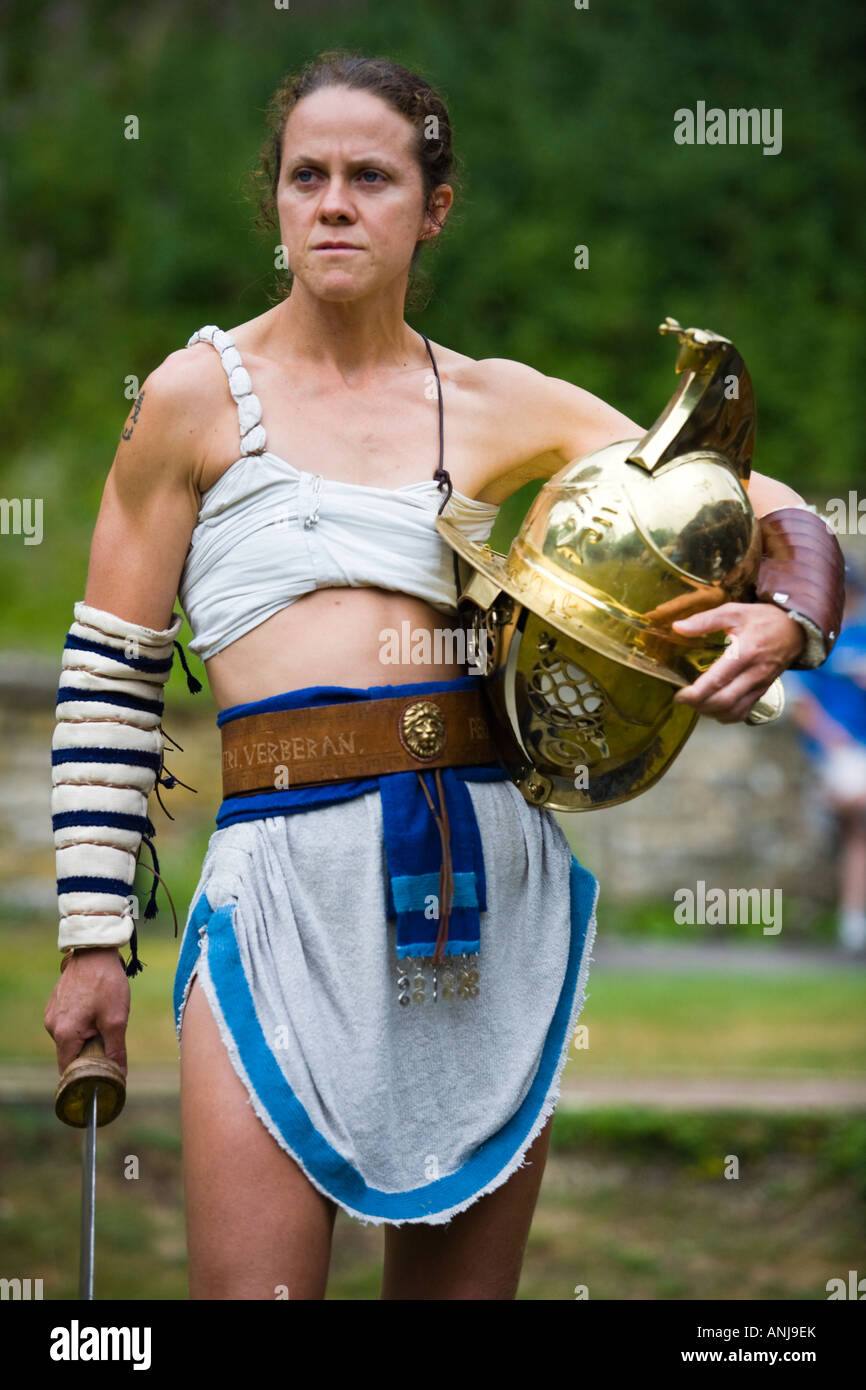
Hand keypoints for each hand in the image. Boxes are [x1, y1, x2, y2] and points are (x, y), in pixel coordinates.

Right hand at [44, 948, 129, 1076]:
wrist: (95, 951)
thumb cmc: (106, 984)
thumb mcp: (117, 1019)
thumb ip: (116, 1050)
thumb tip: (120, 1074)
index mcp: (64, 1034)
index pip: (69, 1070)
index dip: (85, 1077)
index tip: (101, 1077)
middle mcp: (51, 1026)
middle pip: (69, 1055)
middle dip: (88, 1055)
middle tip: (109, 1046)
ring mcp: (51, 1014)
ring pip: (69, 1039)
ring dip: (86, 1038)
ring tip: (103, 1022)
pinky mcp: (55, 1005)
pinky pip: (67, 1024)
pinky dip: (81, 1025)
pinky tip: (95, 1011)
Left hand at [670, 601, 804, 723]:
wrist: (796, 630)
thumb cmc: (763, 619)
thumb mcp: (734, 612)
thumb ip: (704, 620)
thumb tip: (677, 627)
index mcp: (746, 652)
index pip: (718, 680)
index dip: (696, 693)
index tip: (679, 695)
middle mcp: (755, 673)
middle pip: (724, 701)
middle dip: (699, 705)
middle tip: (683, 699)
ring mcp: (760, 685)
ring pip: (734, 711)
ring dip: (711, 712)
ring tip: (696, 703)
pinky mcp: (763, 692)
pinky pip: (743, 712)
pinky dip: (725, 716)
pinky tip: (714, 708)